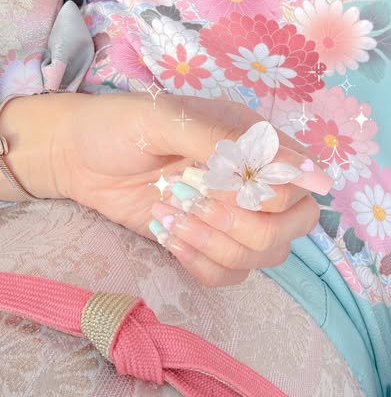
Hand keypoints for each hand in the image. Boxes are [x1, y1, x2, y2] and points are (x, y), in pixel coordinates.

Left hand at [2, 92, 332, 285]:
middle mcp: (253, 182)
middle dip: (245, 226)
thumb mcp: (168, 120)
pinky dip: (202, 264)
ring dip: (217, 245)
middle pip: (295, 226)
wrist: (79, 158)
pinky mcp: (208, 244)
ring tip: (172, 216)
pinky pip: (232, 275)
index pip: (300, 182)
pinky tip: (170, 237)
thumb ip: (230, 142)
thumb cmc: (121, 127)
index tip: (217, 186)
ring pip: (265, 256)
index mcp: (254, 143)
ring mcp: (232, 217)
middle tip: (196, 205)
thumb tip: (306, 169)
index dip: (270, 195)